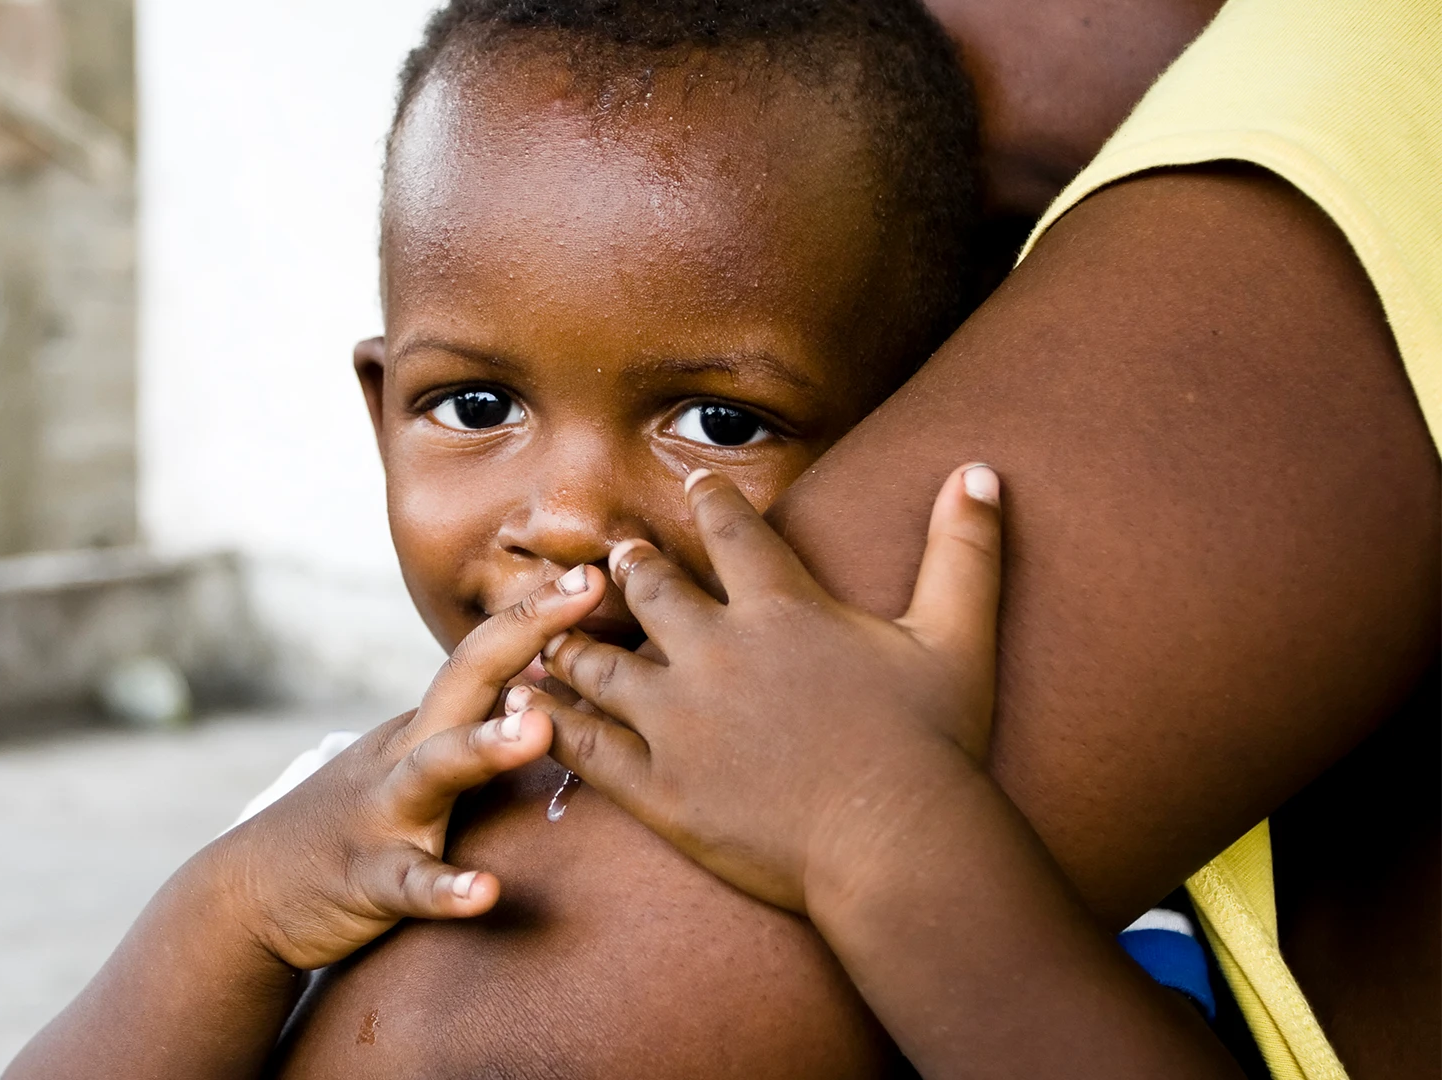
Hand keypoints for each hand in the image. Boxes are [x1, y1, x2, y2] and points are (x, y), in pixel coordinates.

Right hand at [214, 563, 606, 969]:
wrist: (250, 890)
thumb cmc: (353, 822)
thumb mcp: (408, 763)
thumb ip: (470, 726)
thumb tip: (552, 685)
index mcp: (425, 727)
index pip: (485, 656)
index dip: (538, 614)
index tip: (597, 574)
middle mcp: (406, 755)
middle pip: (465, 681)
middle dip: (525, 633)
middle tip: (586, 596)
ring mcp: (384, 814)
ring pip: (436, 771)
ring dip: (486, 746)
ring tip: (539, 730)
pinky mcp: (368, 879)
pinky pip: (411, 883)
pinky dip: (446, 888)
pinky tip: (485, 894)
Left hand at [529, 463, 1003, 916]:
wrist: (898, 848)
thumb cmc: (935, 746)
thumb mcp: (957, 637)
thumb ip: (964, 550)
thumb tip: (985, 471)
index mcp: (781, 609)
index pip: (732, 531)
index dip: (710, 502)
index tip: (693, 483)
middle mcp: (715, 653)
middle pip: (650, 589)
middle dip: (631, 568)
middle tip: (616, 558)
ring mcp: (677, 722)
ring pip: (600, 664)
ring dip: (574, 641)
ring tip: (553, 629)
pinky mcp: (658, 788)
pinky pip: (588, 746)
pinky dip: (554, 721)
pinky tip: (530, 707)